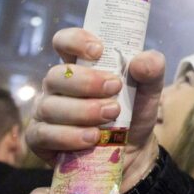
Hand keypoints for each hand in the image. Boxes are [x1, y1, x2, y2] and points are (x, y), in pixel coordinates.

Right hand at [26, 28, 165, 191]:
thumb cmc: (134, 113)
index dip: (75, 40)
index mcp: (79, 65)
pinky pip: (45, 134)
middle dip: (86, 82)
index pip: (64, 41)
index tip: (98, 50)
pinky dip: (70, 136)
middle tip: (115, 89)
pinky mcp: (40, 139)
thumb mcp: (150, 90)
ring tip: (110, 117)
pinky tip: (92, 138)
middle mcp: (58, 85)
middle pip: (56, 75)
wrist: (133, 153)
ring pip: (51, 106)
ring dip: (82, 111)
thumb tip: (140, 62)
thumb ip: (152, 69)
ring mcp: (46, 111)